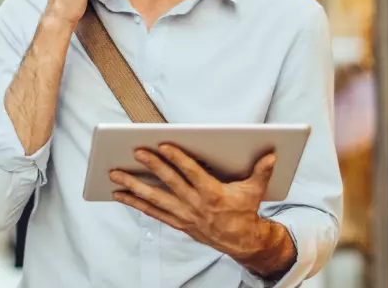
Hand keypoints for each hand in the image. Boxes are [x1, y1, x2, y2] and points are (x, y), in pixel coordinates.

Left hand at [110, 146, 294, 274]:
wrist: (241, 242)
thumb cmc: (245, 211)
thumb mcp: (255, 190)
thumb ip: (261, 171)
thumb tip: (272, 154)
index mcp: (213, 193)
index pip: (191, 173)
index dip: (177, 158)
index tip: (163, 145)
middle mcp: (195, 204)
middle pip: (169, 183)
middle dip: (151, 167)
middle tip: (135, 152)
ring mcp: (184, 215)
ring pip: (154, 199)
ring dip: (133, 186)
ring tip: (115, 175)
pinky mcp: (177, 222)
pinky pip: (152, 212)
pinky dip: (135, 203)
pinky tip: (120, 194)